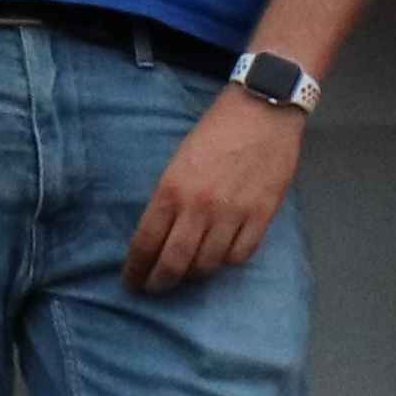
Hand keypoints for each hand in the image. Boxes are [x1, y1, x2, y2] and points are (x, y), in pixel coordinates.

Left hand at [128, 89, 306, 291]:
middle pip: (174, 263)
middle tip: (155, 287)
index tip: (132, 281)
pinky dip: (227, 261)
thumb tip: (161, 235)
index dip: (136, 269)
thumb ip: (169, 198)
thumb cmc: (217, 130)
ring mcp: (233, 213)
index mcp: (172, 189)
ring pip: (207, 265)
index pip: (146, 243)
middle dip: (160, 282)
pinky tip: (222, 255)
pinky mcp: (262, 214)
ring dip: (194, 274)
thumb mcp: (178, 160)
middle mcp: (200, 206)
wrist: (264, 108)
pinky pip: (240, 255)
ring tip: (189, 272)